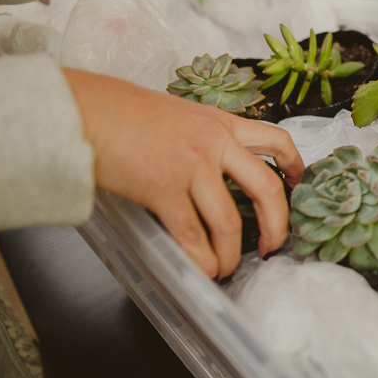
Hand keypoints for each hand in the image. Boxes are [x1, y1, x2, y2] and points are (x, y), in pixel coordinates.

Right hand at [64, 69, 303, 278]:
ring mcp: (190, 165)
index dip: (295, 167)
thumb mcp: (178, 114)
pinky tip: (201, 269)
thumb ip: (203, 138)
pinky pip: (191, 235)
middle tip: (273, 246)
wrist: (81, 108)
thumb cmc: (119, 112)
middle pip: (266, 189)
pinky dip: (200, 259)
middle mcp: (213, 142)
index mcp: (220, 121)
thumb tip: (215, 175)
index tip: (296, 186)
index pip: (276, 140)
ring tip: (224, 268)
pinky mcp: (162, 188)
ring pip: (229, 222)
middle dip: (277, 226)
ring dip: (230, 254)